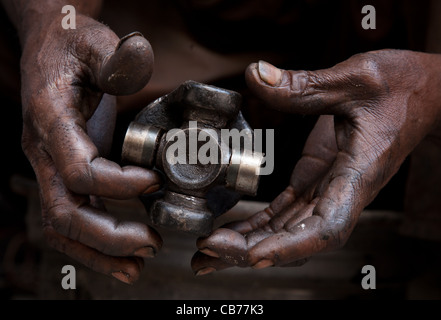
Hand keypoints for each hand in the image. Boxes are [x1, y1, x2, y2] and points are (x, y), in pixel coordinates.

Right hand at [20, 13, 159, 283]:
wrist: (50, 47)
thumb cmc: (72, 45)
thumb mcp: (94, 40)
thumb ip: (115, 57)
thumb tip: (137, 64)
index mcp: (49, 118)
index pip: (78, 170)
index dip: (118, 185)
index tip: (155, 182)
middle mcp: (42, 150)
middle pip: (65, 211)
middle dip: (107, 236)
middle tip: (151, 243)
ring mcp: (49, 165)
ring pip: (62, 225)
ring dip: (99, 252)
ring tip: (138, 266)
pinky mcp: (63, 172)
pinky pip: (71, 217)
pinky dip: (93, 244)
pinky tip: (123, 256)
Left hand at [192, 50, 440, 273]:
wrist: (425, 91)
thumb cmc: (404, 87)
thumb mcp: (356, 79)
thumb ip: (305, 84)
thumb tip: (256, 75)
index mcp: (359, 172)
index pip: (328, 226)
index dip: (291, 247)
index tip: (254, 257)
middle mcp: (343, 189)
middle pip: (298, 236)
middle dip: (253, 249)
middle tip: (208, 253)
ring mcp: (329, 187)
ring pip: (288, 227)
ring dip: (250, 241)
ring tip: (210, 249)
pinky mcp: (318, 177)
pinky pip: (287, 208)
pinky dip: (260, 221)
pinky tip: (235, 228)